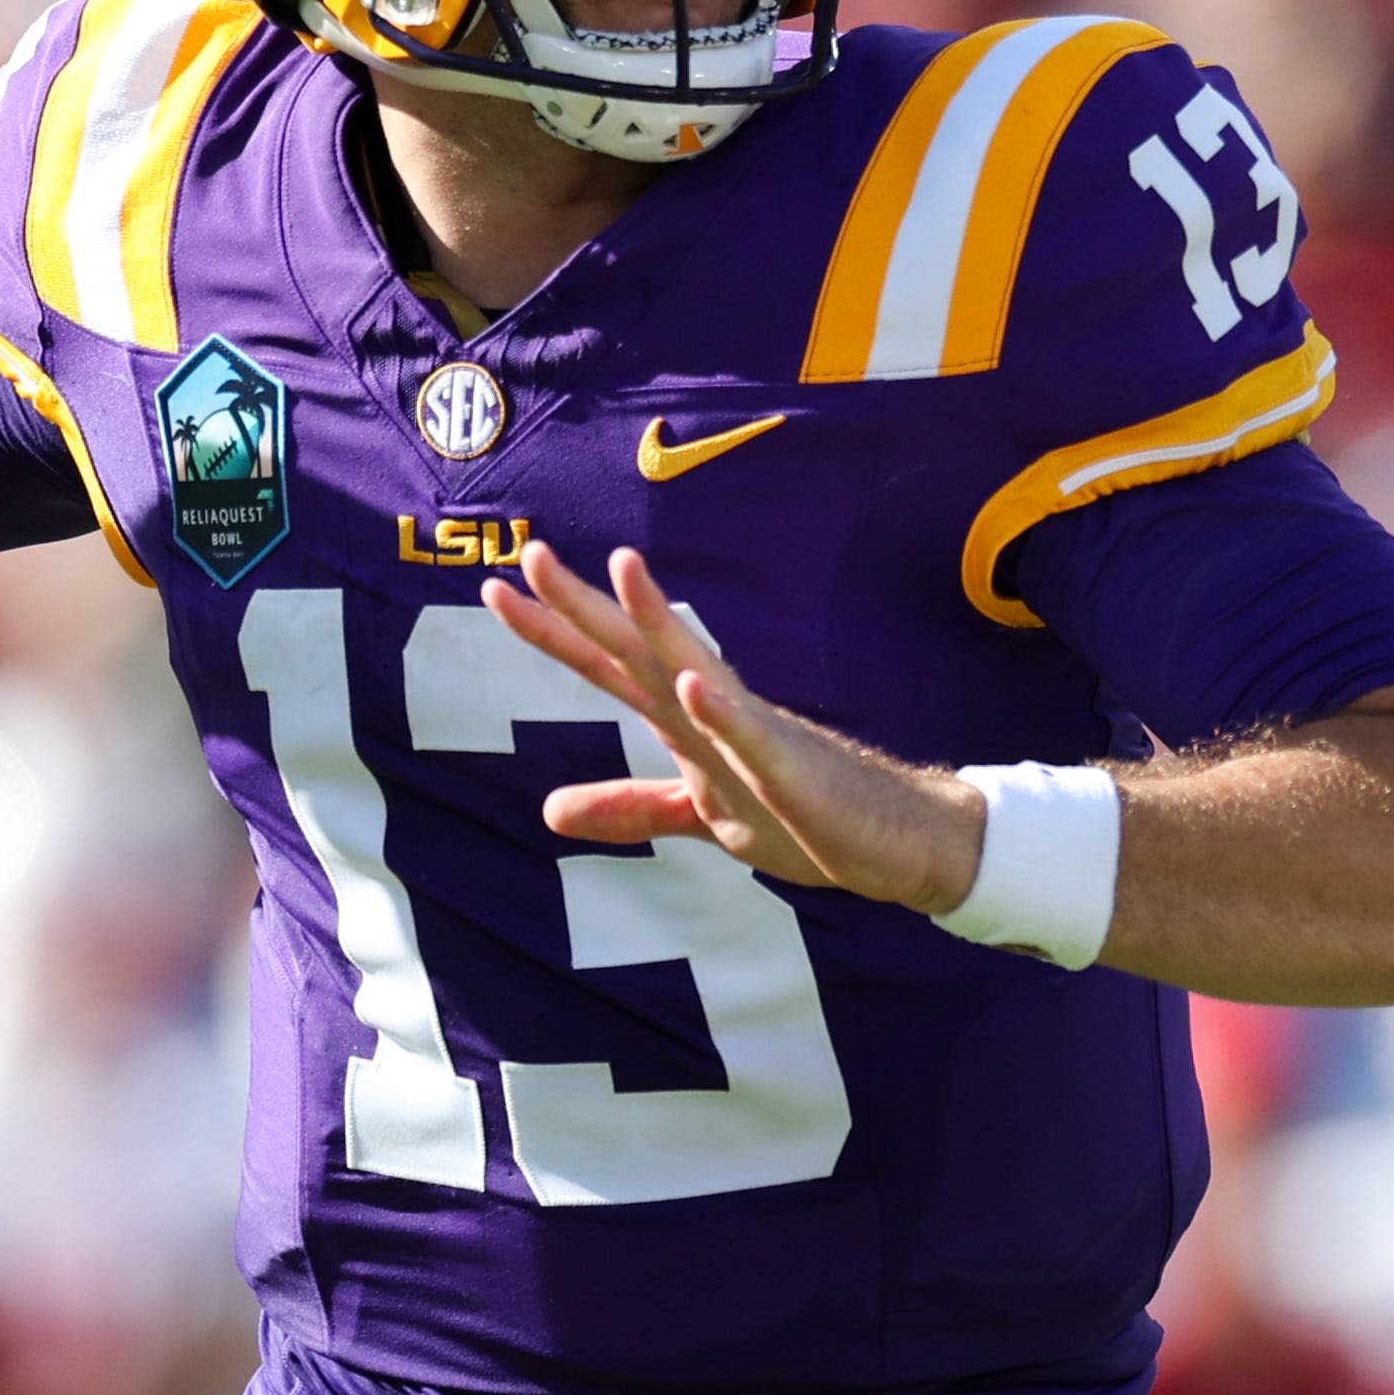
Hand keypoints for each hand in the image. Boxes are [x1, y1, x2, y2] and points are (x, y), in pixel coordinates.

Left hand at [482, 543, 988, 914]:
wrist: (896, 841)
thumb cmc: (802, 817)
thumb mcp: (699, 818)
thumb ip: (628, 807)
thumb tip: (548, 809)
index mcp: (685, 721)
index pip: (608, 665)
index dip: (553, 631)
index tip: (497, 591)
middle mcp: (714, 711)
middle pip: (638, 649)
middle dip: (585, 604)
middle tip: (528, 553)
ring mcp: (754, 736)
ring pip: (697, 670)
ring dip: (660, 621)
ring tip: (621, 566)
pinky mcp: (793, 773)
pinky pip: (755, 740)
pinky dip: (725, 712)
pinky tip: (696, 684)